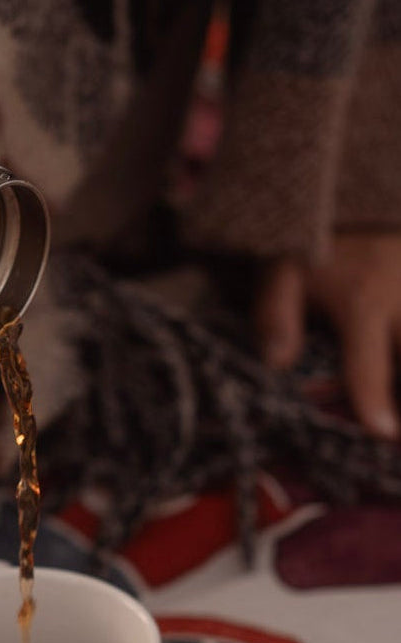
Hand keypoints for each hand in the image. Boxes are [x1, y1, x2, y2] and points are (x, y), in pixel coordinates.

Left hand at [254, 233, 400, 440]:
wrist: (353, 187)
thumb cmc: (314, 238)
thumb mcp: (281, 270)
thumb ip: (276, 317)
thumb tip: (276, 365)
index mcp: (364, 300)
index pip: (370, 362)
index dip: (374, 400)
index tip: (383, 433)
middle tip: (398, 434)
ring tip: (400, 419)